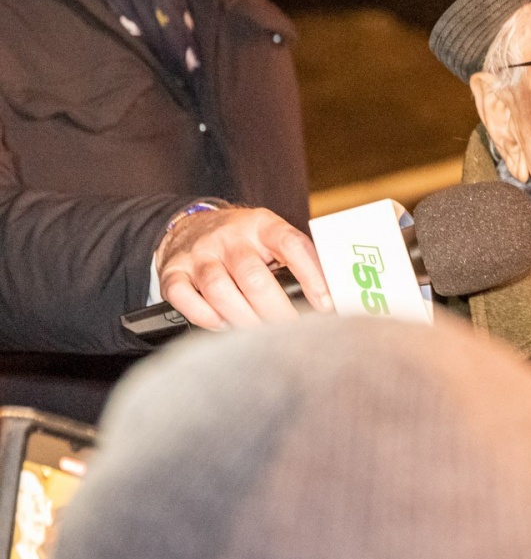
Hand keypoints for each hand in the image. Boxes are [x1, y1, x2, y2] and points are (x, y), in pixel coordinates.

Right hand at [155, 207, 332, 329]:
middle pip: (254, 278)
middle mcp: (229, 237)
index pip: (292, 245)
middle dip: (276, 312)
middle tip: (291, 332)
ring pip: (220, 290)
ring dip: (242, 318)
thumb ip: (295, 261)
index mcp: (262, 224)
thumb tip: (330, 299)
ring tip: (259, 333)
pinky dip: (205, 317)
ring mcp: (199, 253)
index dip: (312, 276)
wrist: (190, 226)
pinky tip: (223, 325)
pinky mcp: (173, 271)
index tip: (325, 305)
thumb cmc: (243, 241)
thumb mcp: (271, 238)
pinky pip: (184, 297)